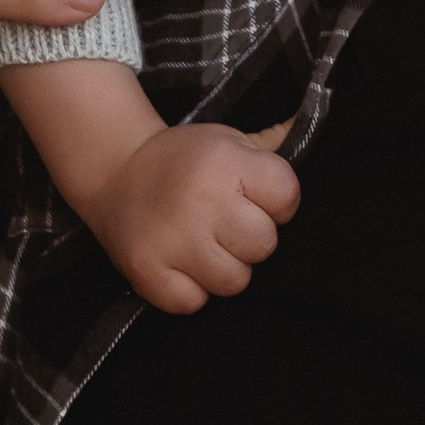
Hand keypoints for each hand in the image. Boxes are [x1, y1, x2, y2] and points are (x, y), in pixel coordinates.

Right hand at [78, 122, 302, 316]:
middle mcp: (201, 199)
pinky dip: (189, 290)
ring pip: (234, 281)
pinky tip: (180, 263)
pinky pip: (194, 302)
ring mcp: (173, 239)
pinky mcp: (148, 271)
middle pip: (264, 244)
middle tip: (224, 224)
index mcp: (225, 162)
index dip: (277, 202)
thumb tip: (310, 122)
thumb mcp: (228, 140)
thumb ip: (273, 145)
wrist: (114, 170)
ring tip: (202, 244)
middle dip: (250, 238)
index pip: (287, 196)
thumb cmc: (182, 160)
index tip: (254, 197)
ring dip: (222, 268)